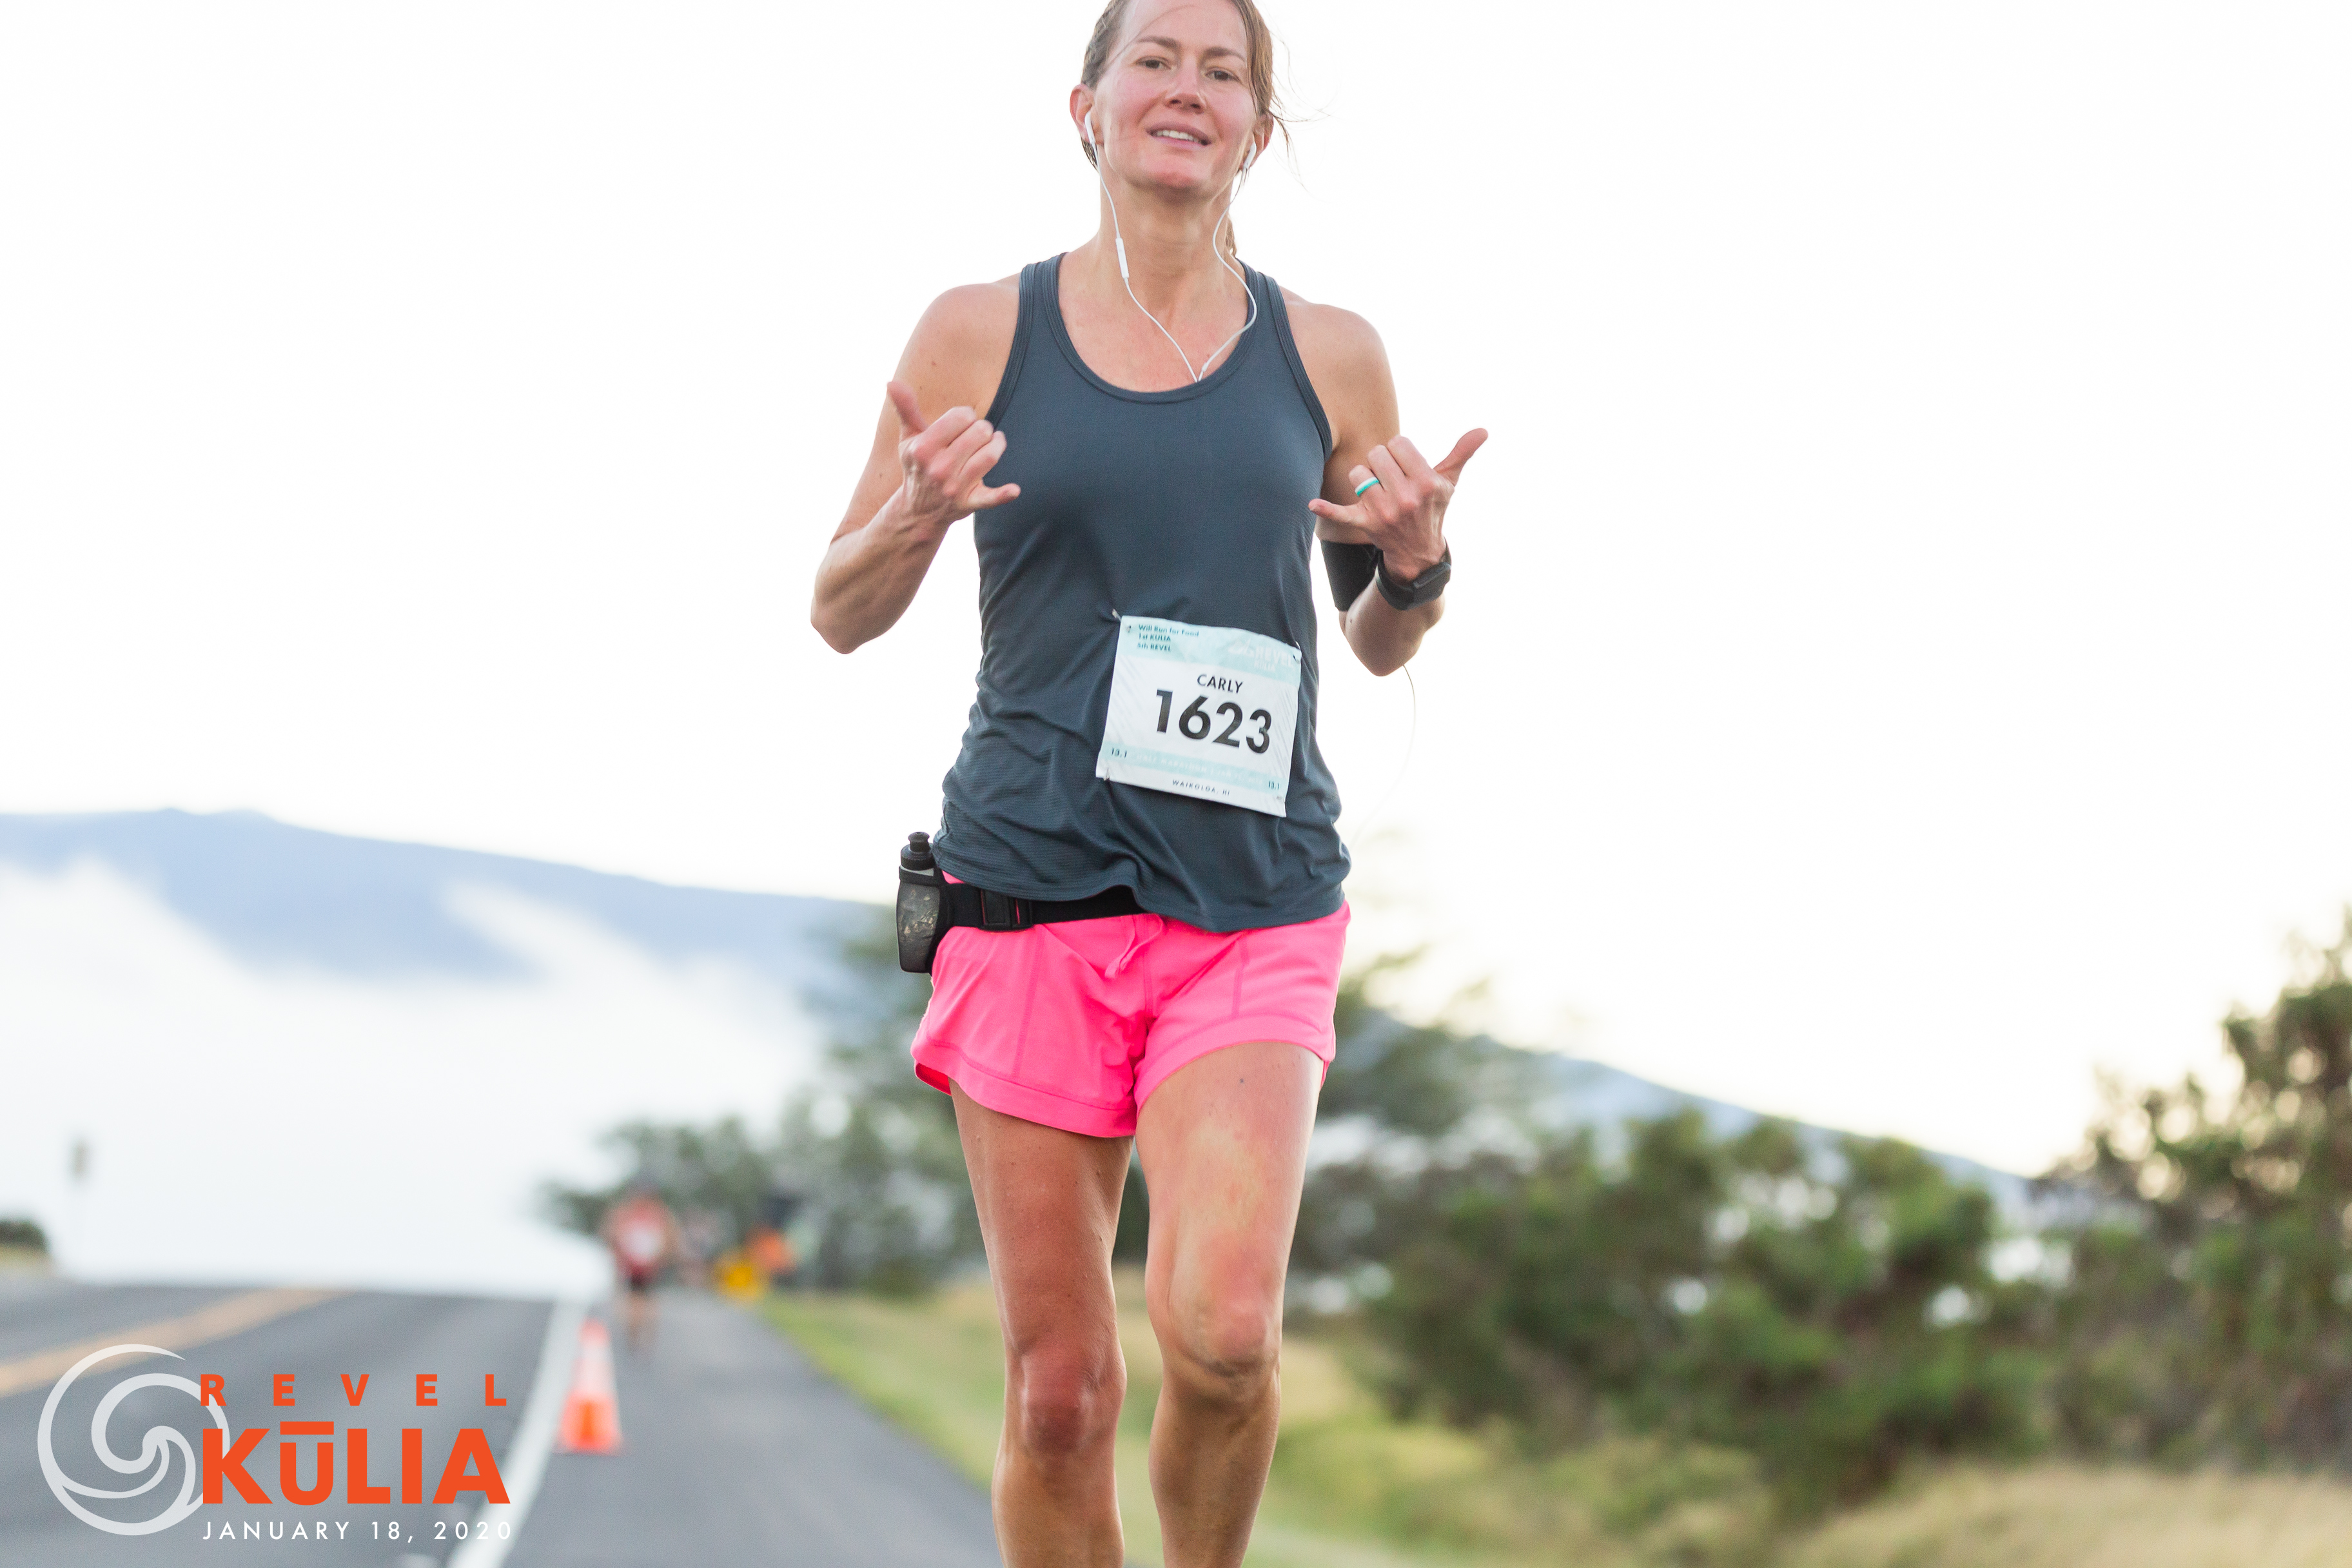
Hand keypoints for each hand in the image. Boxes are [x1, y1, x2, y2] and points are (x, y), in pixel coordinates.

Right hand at [887, 380, 1019, 532]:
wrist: (919, 510)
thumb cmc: (918, 465)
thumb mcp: (909, 438)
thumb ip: (905, 409)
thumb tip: (891, 382)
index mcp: (923, 448)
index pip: (962, 416)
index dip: (966, 416)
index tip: (961, 423)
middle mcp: (938, 468)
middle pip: (980, 432)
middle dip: (982, 429)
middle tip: (975, 437)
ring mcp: (954, 487)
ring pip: (990, 455)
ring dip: (997, 445)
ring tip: (992, 444)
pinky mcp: (969, 504)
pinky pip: (990, 499)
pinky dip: (1003, 495)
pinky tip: (1014, 490)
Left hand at [1308, 428, 1486, 582]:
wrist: (1419, 551)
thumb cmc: (1432, 508)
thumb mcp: (1448, 482)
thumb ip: (1462, 453)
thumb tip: (1483, 430)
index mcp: (1426, 482)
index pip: (1398, 443)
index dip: (1399, 450)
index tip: (1406, 464)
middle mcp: (1405, 498)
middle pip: (1376, 453)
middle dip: (1382, 461)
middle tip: (1391, 477)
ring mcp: (1384, 513)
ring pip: (1358, 473)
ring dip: (1365, 477)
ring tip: (1378, 489)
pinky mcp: (1365, 524)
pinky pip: (1340, 514)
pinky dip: (1326, 510)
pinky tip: (1313, 504)